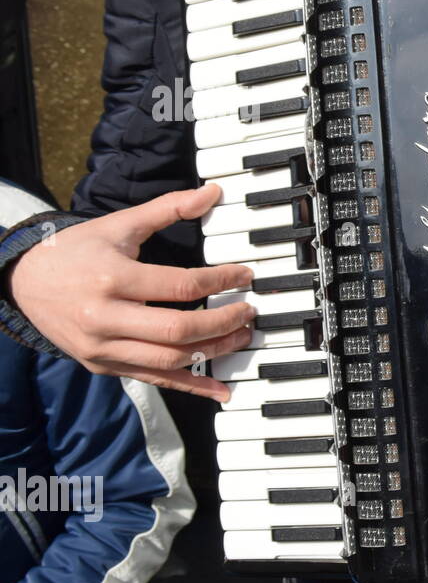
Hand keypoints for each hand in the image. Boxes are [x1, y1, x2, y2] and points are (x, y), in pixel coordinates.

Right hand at [8, 184, 253, 399]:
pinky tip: (222, 390)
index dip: (221, 281)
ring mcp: (103, 348)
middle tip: (249, 312)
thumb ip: (166, 209)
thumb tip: (211, 193)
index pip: (181, 285)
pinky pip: (154, 380)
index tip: (244, 276)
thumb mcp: (119, 225)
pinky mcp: (104, 366)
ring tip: (240, 337)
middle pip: (178, 329)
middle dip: (223, 322)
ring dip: (214, 352)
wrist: (23, 284)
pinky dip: (192, 388)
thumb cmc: (75, 252)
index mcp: (113, 278)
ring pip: (169, 360)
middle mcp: (106, 318)